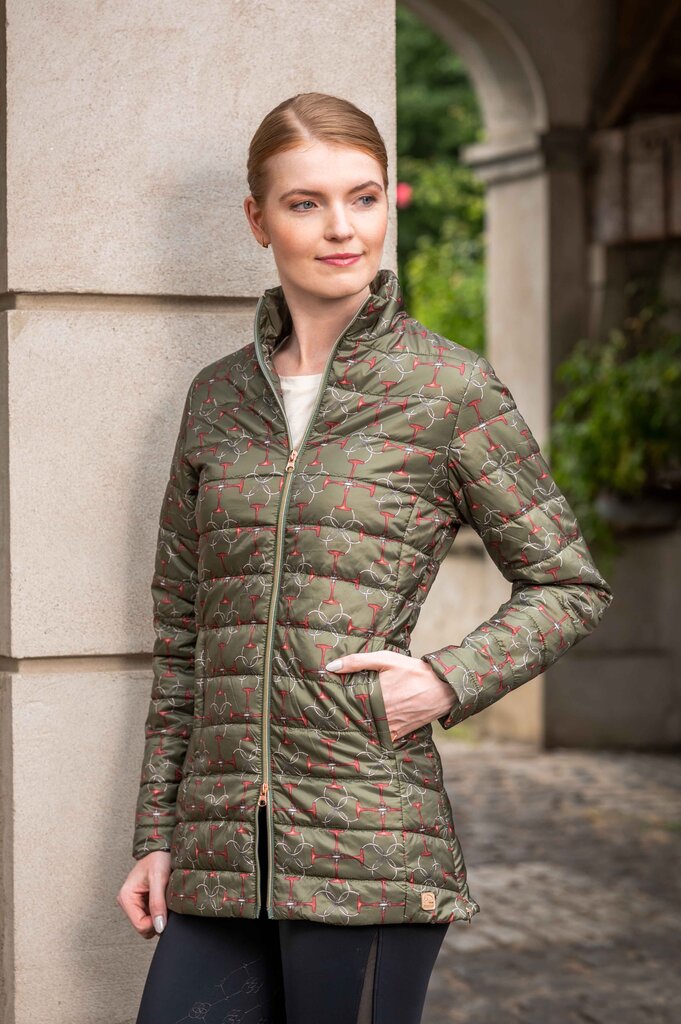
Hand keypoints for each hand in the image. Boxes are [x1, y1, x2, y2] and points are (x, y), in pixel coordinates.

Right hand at [116, 850, 170, 938]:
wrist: (161, 848)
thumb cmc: (158, 859)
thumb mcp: (159, 879)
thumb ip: (157, 903)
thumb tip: (159, 927)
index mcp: (126, 898)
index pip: (141, 926)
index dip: (156, 922)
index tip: (166, 909)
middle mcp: (127, 902)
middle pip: (144, 926)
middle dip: (157, 918)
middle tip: (165, 901)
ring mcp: (134, 903)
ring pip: (148, 922)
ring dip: (159, 913)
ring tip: (164, 897)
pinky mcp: (141, 902)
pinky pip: (151, 915)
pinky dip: (160, 910)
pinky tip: (163, 898)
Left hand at [325, 651, 456, 742]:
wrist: (443, 688)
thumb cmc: (413, 671)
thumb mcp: (386, 660)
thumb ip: (357, 662)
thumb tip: (331, 667)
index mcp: (374, 696)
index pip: (346, 704)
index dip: (334, 704)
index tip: (323, 702)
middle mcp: (380, 714)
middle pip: (354, 718)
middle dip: (342, 717)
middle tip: (328, 715)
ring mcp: (390, 726)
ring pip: (365, 730)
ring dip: (356, 727)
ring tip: (342, 725)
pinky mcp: (399, 733)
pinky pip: (380, 737)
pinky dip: (372, 735)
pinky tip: (364, 732)